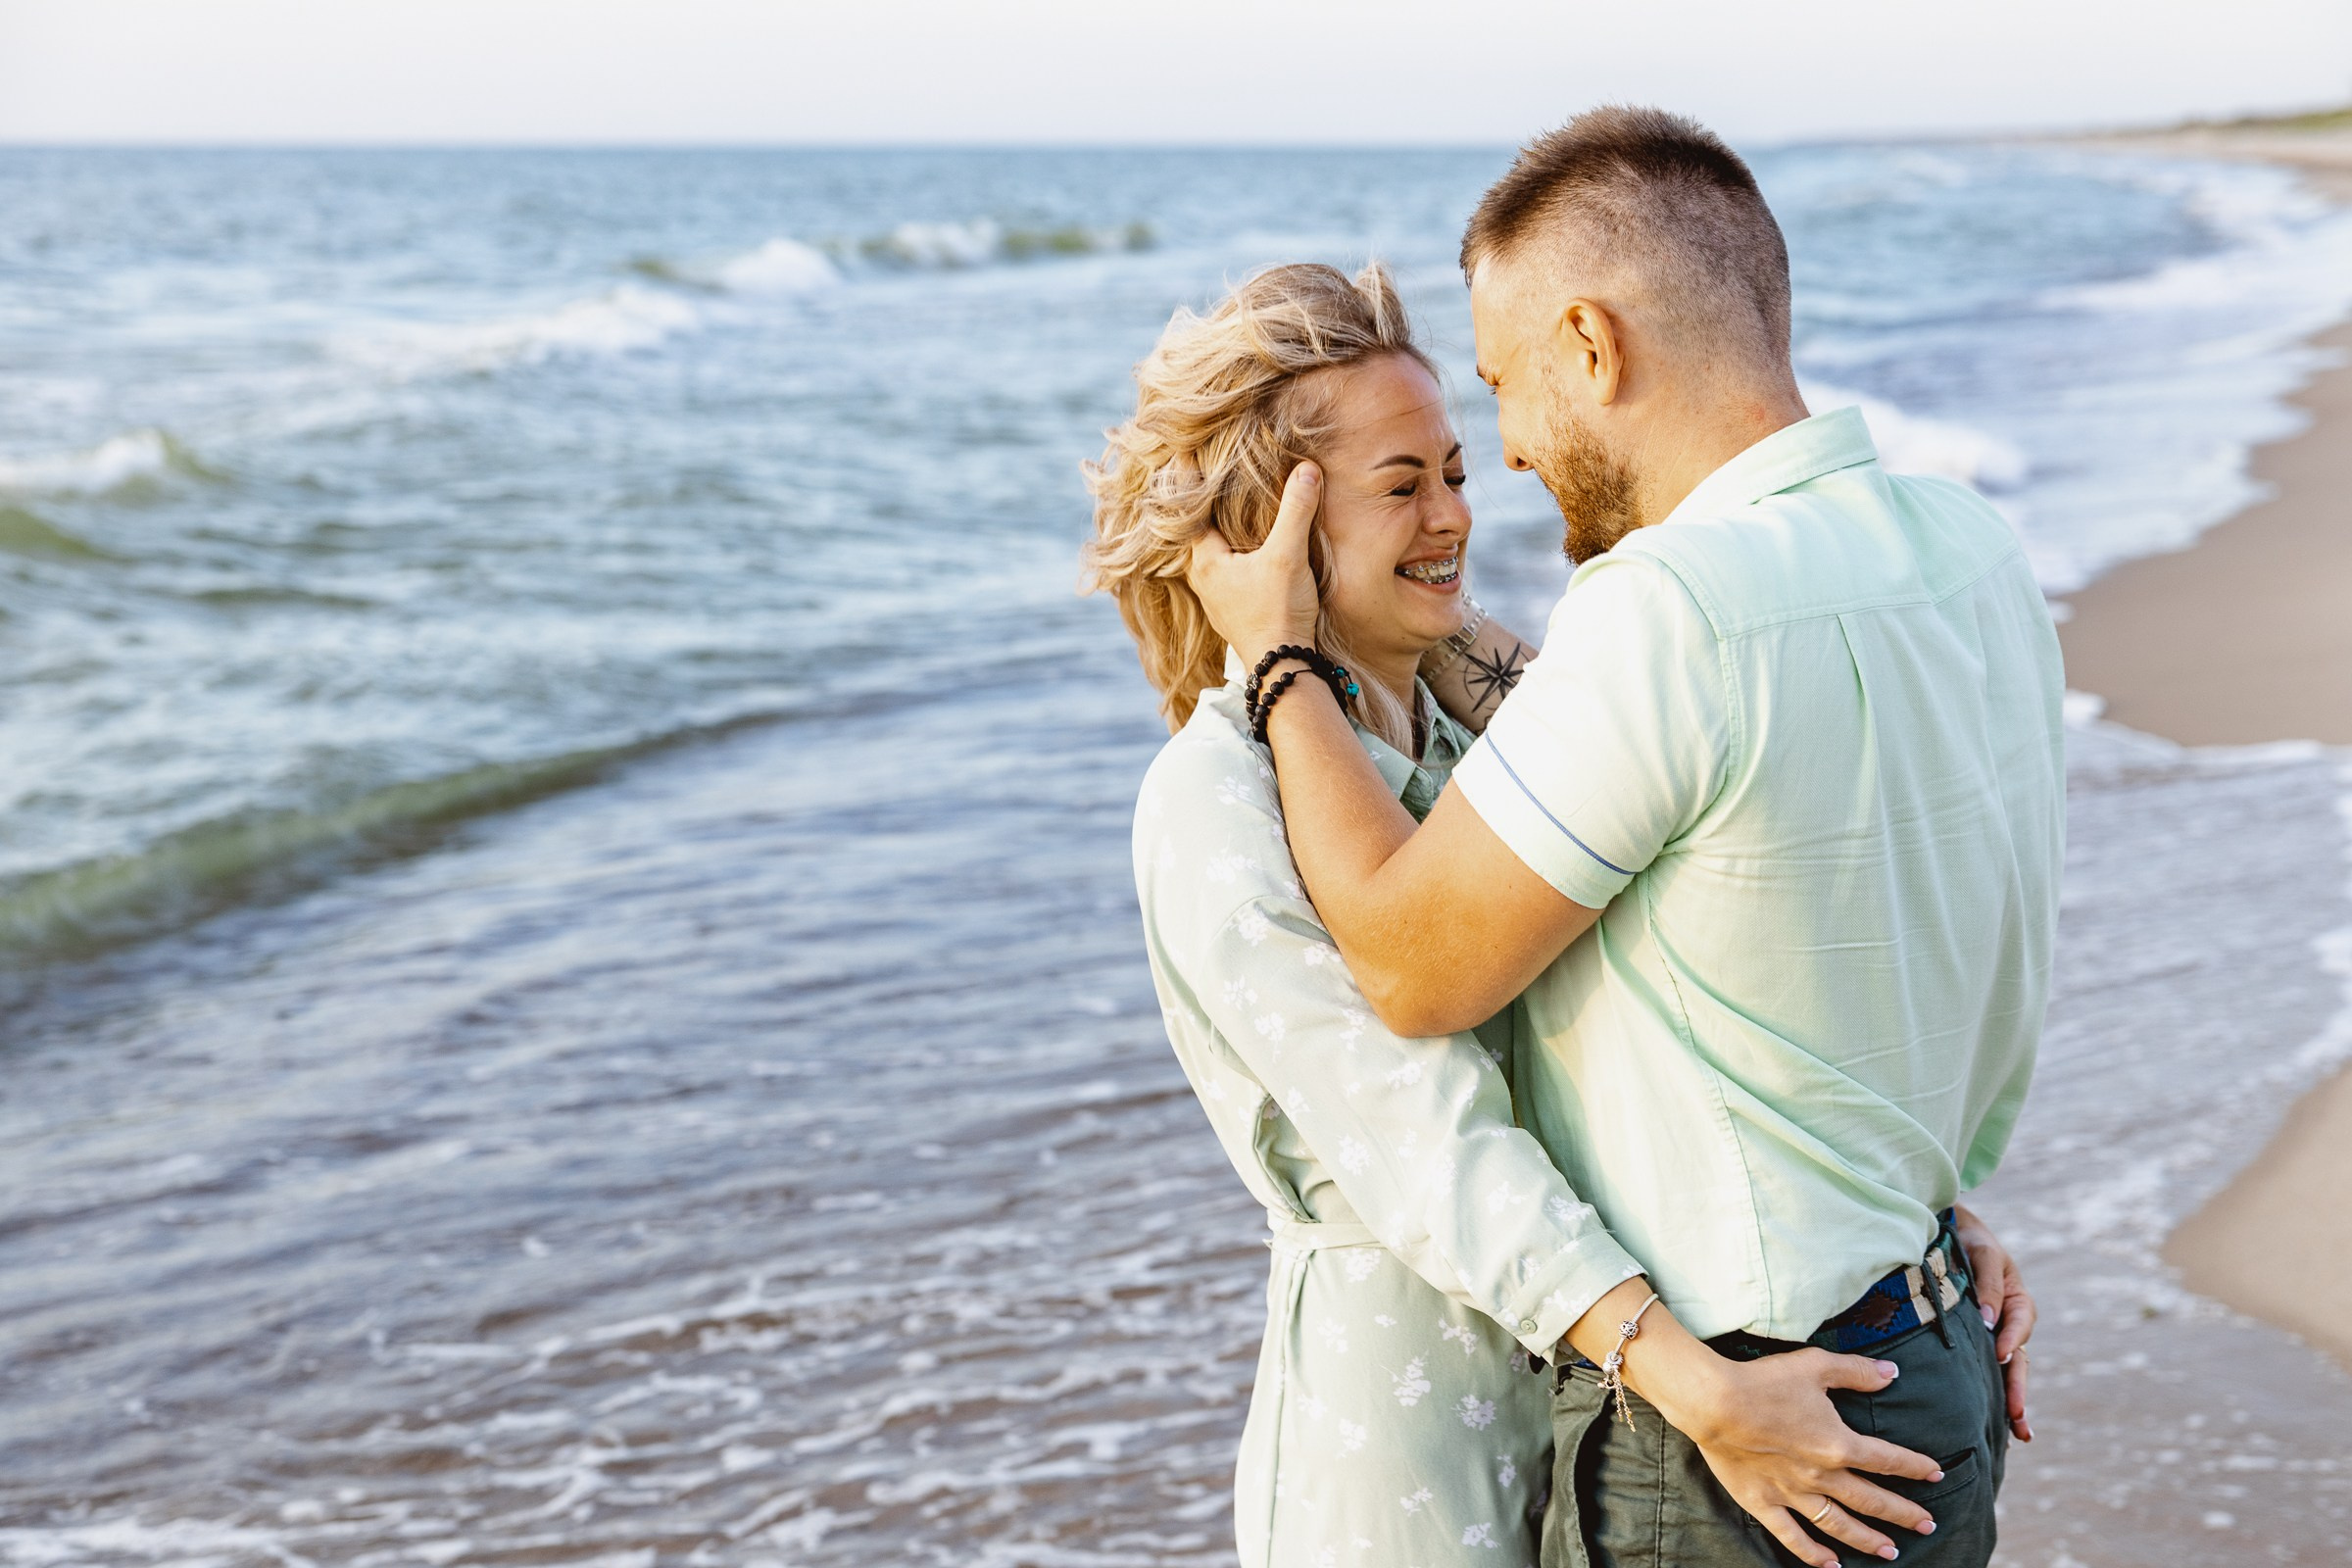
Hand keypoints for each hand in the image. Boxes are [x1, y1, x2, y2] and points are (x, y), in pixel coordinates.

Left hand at [1185, 460, 1322, 668]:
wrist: (1283, 667)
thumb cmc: (1278, 612)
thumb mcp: (1288, 556)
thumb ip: (1295, 511)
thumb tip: (1307, 469)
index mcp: (1206, 561)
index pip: (1187, 511)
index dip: (1187, 481)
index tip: (1182, 452)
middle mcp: (1204, 579)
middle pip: (1193, 533)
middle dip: (1195, 506)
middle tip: (1197, 476)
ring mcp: (1217, 597)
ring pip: (1206, 554)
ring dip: (1210, 531)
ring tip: (1217, 508)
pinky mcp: (1233, 610)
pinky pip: (1221, 571)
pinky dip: (1224, 552)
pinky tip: (1239, 549)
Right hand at [1572, 1279, 1942, 1567]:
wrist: (1715, 1403)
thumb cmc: (1765, 1381)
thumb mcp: (1816, 1366)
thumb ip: (1857, 1372)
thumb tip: (1892, 1373)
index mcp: (1838, 1444)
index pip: (1887, 1459)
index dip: (1914, 1466)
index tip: (1937, 1473)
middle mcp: (1821, 1475)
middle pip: (1871, 1500)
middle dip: (1902, 1513)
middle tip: (1928, 1526)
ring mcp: (1792, 1493)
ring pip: (1838, 1524)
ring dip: (1867, 1540)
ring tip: (1891, 1552)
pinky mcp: (1764, 1503)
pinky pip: (1792, 1535)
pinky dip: (1812, 1553)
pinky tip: (1830, 1565)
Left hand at [1952, 1203, 2034, 1441]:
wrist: (1951, 1232)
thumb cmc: (1970, 1239)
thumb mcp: (1983, 1254)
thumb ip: (1989, 1283)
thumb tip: (1990, 1320)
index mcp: (2017, 1301)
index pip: (2019, 1324)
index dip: (2011, 1339)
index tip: (2001, 1355)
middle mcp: (2010, 1324)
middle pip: (2018, 1361)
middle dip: (2018, 1390)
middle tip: (2017, 1418)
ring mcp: (1996, 1337)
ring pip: (2007, 1373)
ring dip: (2012, 1402)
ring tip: (2017, 1434)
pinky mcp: (1978, 1344)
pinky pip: (1987, 1371)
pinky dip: (1993, 1396)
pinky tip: (1995, 1424)